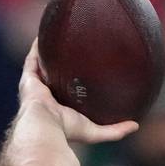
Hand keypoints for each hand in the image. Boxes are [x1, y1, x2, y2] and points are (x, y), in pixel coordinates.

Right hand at [17, 39, 138, 143]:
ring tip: (59, 37)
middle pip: (53, 76)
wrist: (45, 127)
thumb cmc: (67, 131)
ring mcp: (36, 86)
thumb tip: (135, 125)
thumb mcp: (96, 131)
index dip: (73, 83)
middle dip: (60, 65)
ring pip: (42, 65)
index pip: (66, 93)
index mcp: (58, 108)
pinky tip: (45, 34)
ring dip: (49, 53)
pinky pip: (32, 58)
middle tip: (74, 51)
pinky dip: (38, 47)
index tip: (85, 72)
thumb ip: (115, 130)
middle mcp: (46, 96)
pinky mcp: (28, 78)